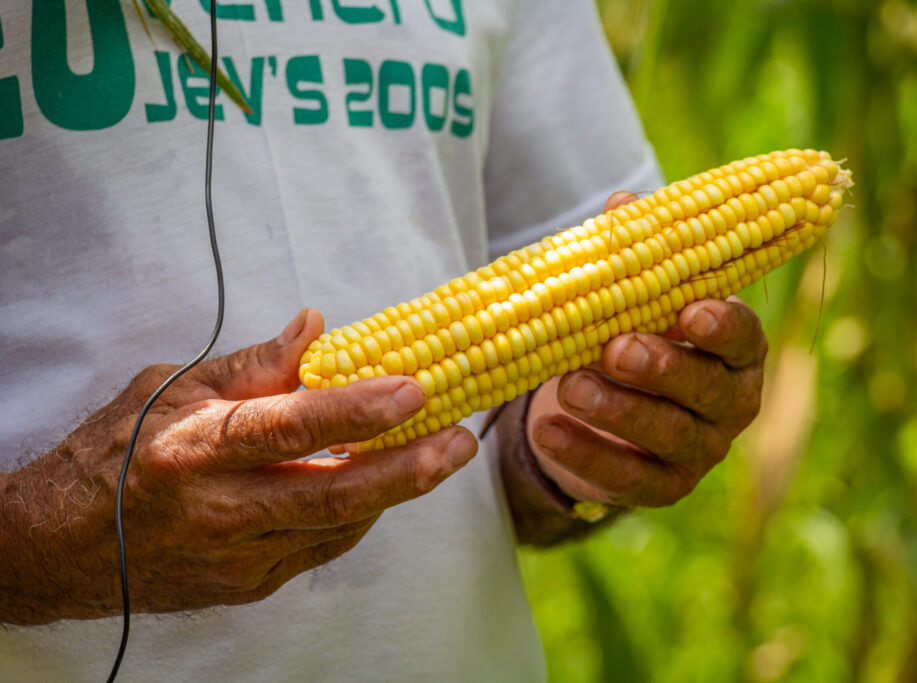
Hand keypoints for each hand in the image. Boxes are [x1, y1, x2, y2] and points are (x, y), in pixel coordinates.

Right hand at [0, 309, 476, 624]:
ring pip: (338, 525)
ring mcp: (236, 557)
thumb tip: (317, 329)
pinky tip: (381, 484)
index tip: (414, 388)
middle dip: (409, 469)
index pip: (290, 426)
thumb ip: (253, 365)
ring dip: (394, 490)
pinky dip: (357, 514)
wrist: (62, 544)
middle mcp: (219, 510)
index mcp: (195, 449)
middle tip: (460, 441)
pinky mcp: (248, 585)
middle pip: (333, 495)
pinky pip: (321, 546)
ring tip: (436, 453)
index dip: (357, 409)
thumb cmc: (115, 452)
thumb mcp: (172, 389)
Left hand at [526, 192, 766, 507]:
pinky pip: (630, 479)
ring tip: (568, 385)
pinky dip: (586, 457)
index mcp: (735, 348)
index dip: (723, 328)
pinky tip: (547, 433)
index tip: (691, 312)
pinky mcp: (662, 488)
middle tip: (615, 348)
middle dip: (662, 369)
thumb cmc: (633, 332)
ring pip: (668, 436)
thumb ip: (633, 252)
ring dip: (617, 410)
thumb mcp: (633, 295)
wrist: (608, 407)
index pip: (744, 338)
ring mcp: (699, 450)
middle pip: (707, 390)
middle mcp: (730, 402)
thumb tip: (622, 204)